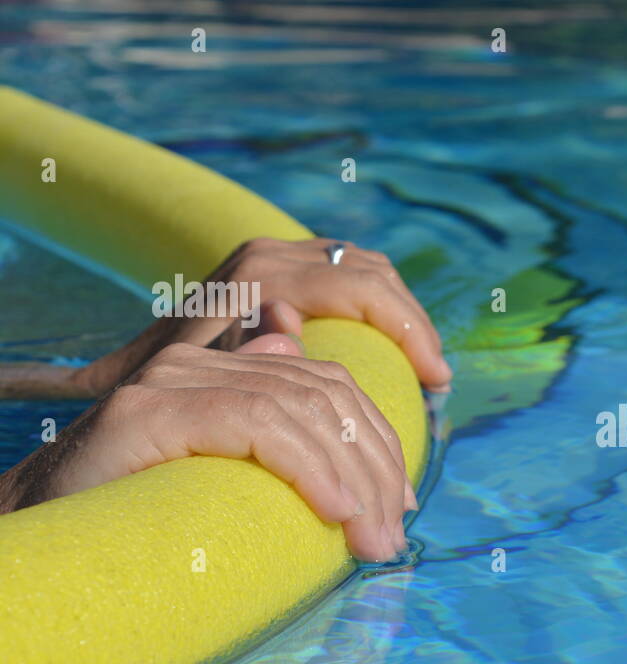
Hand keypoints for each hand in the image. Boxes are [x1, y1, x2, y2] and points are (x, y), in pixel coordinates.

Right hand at [0, 335, 414, 561]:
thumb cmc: (134, 525)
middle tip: (393, 536)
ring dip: (354, 480)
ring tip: (375, 540)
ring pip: (301, 408)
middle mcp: (198, 360)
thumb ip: (272, 447)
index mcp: (222, 370)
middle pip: (325, 393)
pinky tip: (337, 511)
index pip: (326, 385)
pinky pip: (258, 425)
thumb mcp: (226, 485)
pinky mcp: (150, 409)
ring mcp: (172, 378)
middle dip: (376, 467)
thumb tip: (335, 431)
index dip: (375, 443)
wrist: (39, 545)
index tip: (400, 506)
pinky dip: (309, 468)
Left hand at [75, 237, 452, 395]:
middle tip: (438, 378)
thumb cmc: (164, 389)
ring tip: (425, 366)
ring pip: (369, 269)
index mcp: (261, 275)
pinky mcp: (283, 265)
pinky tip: (398, 347)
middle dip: (414, 326)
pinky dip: (384, 306)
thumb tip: (288, 328)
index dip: (409, 331)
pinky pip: (352, 272)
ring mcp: (278, 253)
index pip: (362, 287)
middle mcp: (273, 253)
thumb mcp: (195, 378)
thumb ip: (239, 354)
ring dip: (403, 315)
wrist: (130, 370)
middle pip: (374, 274)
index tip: (435, 379)